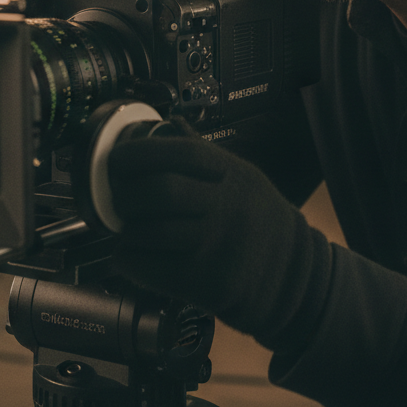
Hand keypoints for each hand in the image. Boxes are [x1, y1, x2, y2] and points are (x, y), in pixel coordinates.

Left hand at [107, 119, 331, 351]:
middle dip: (125, 193)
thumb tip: (171, 124)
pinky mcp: (204, 282)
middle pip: (159, 191)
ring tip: (127, 227)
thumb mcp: (241, 176)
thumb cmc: (259, 219)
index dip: (141, 153)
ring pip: (149, 232)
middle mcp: (225, 208)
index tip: (117, 159)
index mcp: (232, 175)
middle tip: (118, 196)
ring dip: (126, 230)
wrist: (290, 273)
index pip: (180, 154)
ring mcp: (215, 247)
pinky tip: (133, 253)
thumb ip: (203, 153)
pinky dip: (129, 259)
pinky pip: (149, 268)